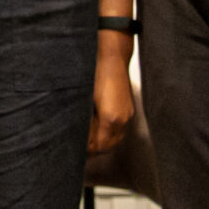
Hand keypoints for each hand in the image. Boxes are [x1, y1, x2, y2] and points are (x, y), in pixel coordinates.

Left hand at [88, 35, 134, 153]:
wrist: (112, 58)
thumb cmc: (95, 74)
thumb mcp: (84, 99)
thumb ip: (84, 121)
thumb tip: (78, 135)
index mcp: (110, 119)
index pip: (100, 146)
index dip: (89, 150)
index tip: (78, 150)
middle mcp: (122, 119)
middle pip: (109, 146)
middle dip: (96, 149)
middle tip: (82, 148)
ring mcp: (128, 115)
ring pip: (117, 139)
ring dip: (104, 142)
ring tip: (90, 139)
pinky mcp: (130, 109)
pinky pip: (121, 129)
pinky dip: (111, 134)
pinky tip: (99, 128)